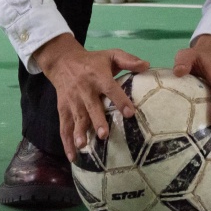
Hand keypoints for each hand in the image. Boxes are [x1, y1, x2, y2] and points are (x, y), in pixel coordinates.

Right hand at [31, 35, 150, 155]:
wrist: (62, 60)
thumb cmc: (92, 61)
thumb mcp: (110, 55)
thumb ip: (128, 60)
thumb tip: (147, 66)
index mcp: (99, 76)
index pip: (111, 89)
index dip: (120, 100)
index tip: (130, 113)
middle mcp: (85, 89)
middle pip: (92, 106)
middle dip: (97, 121)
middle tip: (104, 135)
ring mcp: (73, 101)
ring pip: (77, 118)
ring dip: (79, 132)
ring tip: (83, 145)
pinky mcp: (63, 109)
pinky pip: (64, 126)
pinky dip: (66, 141)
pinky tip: (73, 155)